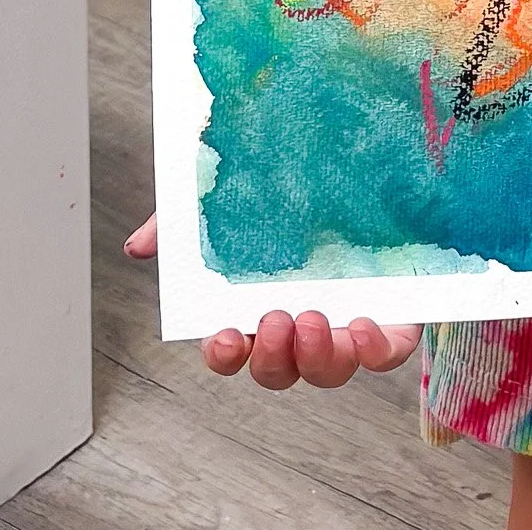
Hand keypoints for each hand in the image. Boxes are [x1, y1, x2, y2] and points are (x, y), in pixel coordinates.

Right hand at [124, 213, 421, 389]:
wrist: (371, 161)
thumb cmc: (297, 190)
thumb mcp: (235, 194)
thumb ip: (186, 220)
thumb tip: (141, 245)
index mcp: (261, 304)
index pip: (233, 349)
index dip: (225, 354)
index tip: (225, 336)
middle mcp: (302, 320)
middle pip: (277, 370)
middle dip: (272, 357)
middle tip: (276, 319)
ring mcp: (347, 322)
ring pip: (326, 370)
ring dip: (315, 358)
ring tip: (313, 320)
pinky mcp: (390, 314)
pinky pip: (383, 354)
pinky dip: (373, 352)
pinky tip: (364, 326)